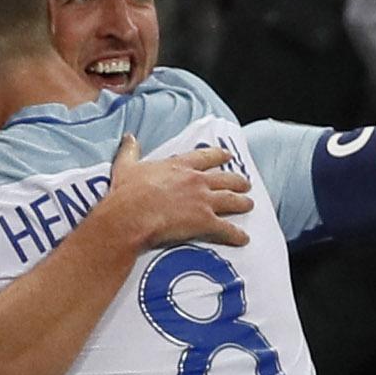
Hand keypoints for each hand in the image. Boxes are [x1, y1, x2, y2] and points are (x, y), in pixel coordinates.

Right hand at [104, 134, 253, 248]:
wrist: (131, 216)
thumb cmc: (127, 193)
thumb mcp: (126, 166)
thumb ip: (130, 151)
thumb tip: (129, 137)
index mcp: (179, 166)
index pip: (205, 157)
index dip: (219, 156)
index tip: (228, 156)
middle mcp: (196, 180)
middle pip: (224, 179)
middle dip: (237, 181)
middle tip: (245, 184)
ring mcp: (203, 200)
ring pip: (231, 200)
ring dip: (242, 203)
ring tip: (249, 204)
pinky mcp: (205, 221)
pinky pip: (227, 228)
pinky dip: (237, 234)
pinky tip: (243, 237)